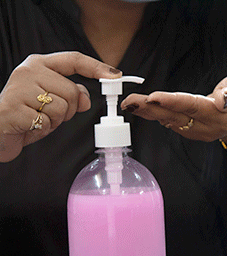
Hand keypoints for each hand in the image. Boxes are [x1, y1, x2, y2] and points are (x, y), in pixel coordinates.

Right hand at [0, 51, 121, 161]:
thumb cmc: (26, 114)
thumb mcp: (52, 101)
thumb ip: (72, 94)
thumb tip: (86, 98)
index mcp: (39, 64)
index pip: (74, 59)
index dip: (97, 67)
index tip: (115, 75)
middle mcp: (28, 71)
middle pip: (73, 91)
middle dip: (68, 109)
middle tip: (49, 113)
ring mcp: (19, 87)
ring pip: (63, 107)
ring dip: (55, 120)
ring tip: (38, 118)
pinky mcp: (14, 107)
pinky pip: (47, 121)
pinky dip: (43, 128)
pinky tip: (29, 124)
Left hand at [121, 74, 226, 147]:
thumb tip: (221, 100)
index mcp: (220, 116)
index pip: (193, 107)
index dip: (173, 102)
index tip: (153, 97)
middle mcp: (207, 128)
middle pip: (176, 117)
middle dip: (151, 108)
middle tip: (131, 101)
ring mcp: (199, 132)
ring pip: (171, 121)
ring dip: (150, 113)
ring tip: (131, 103)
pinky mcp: (193, 132)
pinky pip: (173, 123)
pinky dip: (157, 116)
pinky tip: (144, 109)